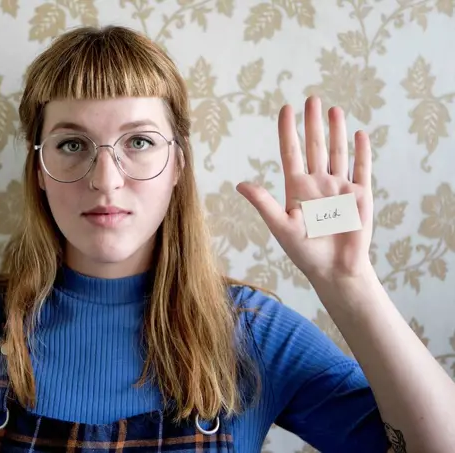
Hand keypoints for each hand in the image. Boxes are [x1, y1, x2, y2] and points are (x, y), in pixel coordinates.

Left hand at [236, 96, 374, 282]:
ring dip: (336, 132)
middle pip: (314, 147)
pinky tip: (359, 134)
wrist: (334, 271)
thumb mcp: (281, 226)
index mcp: (297, 188)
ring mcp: (340, 188)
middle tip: (312, 98)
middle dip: (313, 123)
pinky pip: (361, 169)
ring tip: (333, 109)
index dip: (288, 130)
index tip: (286, 108)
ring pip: (338, 153)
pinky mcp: (360, 196)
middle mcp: (318, 183)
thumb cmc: (304, 252)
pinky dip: (361, 152)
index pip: (291, 152)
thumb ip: (263, 203)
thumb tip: (240, 184)